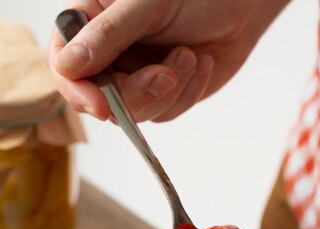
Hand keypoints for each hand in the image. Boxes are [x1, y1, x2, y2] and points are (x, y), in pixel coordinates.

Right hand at [49, 0, 286, 121]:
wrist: (240, 5)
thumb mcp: (145, 5)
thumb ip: (108, 34)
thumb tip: (70, 65)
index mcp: (91, 25)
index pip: (66, 67)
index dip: (78, 91)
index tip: (102, 105)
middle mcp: (109, 56)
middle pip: (102, 100)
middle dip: (138, 95)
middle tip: (166, 75)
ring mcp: (135, 78)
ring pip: (136, 113)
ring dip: (169, 91)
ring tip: (188, 55)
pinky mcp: (163, 95)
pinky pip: (166, 113)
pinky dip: (187, 92)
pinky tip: (200, 63)